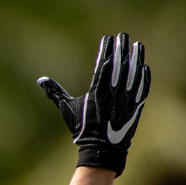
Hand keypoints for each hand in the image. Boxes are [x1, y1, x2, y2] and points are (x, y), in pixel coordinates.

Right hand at [37, 32, 149, 176]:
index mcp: (97, 92)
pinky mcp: (136, 107)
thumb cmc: (82, 128)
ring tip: (137, 46)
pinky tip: (144, 66)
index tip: (108, 38)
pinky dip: (144, 77)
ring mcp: (127, 100)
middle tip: (123, 35)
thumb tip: (41, 80)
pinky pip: (143, 88)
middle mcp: (113, 94)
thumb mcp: (67, 109)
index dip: (106, 49)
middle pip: (120, 65)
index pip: (103, 64)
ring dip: (136, 58)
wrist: (100, 149)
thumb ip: (55, 92)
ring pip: (134, 74)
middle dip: (121, 48)